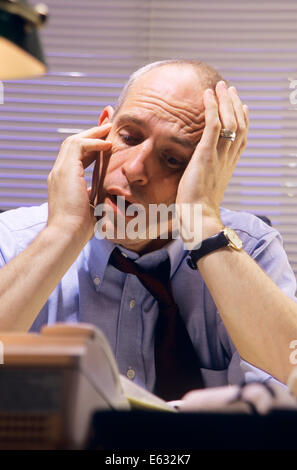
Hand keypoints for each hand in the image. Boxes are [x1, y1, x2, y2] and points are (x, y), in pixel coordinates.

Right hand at [47, 124, 111, 242]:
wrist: (68, 234)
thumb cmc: (81, 228)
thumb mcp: (91, 206)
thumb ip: (96, 195)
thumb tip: (110, 192)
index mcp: (64, 181)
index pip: (77, 157)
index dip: (91, 147)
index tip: (106, 142)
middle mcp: (59, 173)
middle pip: (73, 144)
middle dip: (91, 134)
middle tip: (108, 125)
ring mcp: (59, 171)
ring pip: (73, 141)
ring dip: (92, 134)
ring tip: (109, 128)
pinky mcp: (65, 171)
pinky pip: (78, 146)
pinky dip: (93, 142)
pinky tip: (107, 145)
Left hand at [176, 81, 248, 238]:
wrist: (199, 217)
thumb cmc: (198, 208)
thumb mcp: (205, 187)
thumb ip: (206, 174)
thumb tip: (198, 170)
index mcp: (229, 165)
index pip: (241, 138)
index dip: (243, 120)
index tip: (242, 106)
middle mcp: (228, 158)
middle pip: (239, 125)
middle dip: (235, 104)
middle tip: (230, 89)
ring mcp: (219, 156)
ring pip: (229, 121)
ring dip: (225, 100)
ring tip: (221, 86)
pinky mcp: (207, 154)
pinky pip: (213, 125)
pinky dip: (211, 107)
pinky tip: (208, 94)